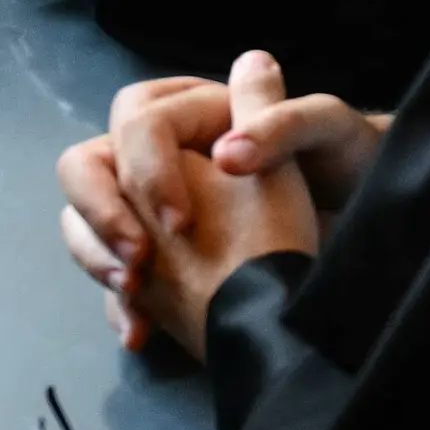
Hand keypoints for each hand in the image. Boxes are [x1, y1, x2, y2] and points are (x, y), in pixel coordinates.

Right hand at [56, 53, 375, 355]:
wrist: (344, 212)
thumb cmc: (333, 158)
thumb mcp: (320, 130)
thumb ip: (279, 114)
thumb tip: (243, 97)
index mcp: (190, 109)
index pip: (137, 123)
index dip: (150, 172)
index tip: (183, 221)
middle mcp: (157, 151)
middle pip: (86, 167)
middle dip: (102, 215)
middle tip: (139, 261)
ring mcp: (145, 203)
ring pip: (85, 223)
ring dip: (98, 260)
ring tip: (133, 295)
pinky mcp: (152, 251)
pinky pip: (112, 273)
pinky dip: (121, 304)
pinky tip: (140, 332)